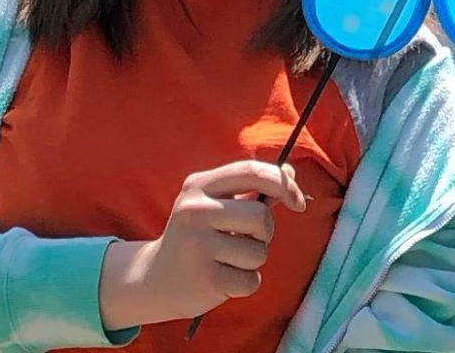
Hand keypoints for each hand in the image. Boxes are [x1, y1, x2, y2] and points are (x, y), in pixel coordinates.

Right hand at [99, 160, 305, 329]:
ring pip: (258, 252)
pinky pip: (251, 280)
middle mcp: (195, 210)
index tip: (298, 202)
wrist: (156, 276)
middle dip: (266, 232)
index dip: (283, 184)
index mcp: (200, 184)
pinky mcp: (205, 278)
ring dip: (254, 259)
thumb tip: (291, 173)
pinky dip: (246, 282)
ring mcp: (198, 245)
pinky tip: (223, 278)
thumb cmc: (197, 234)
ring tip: (229, 258)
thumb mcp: (216, 203)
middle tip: (248, 239)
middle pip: (260, 217)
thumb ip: (253, 188)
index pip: (251, 171)